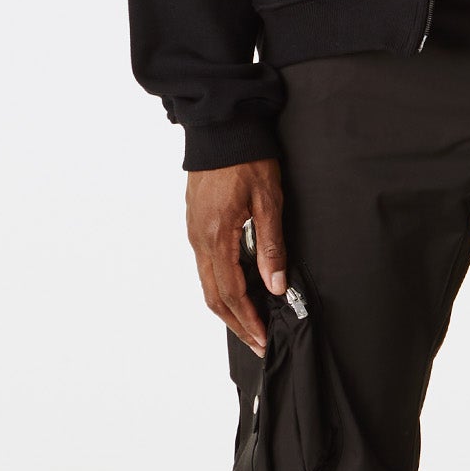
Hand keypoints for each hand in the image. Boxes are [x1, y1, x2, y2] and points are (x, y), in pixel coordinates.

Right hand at [185, 158, 285, 352]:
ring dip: (228, 308)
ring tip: (251, 324)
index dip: (248, 320)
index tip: (265, 339)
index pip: (231, 293)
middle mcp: (199, 239)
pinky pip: (206, 266)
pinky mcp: (196, 224)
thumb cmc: (246, 158)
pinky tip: (239, 290)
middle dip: (237, 324)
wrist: (221, 127)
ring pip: (207, 283)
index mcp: (217, 236)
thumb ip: (271, 245)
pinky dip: (221, 286)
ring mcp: (194, 232)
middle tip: (259, 343)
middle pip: (214, 296)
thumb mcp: (268, 200)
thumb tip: (274, 285)